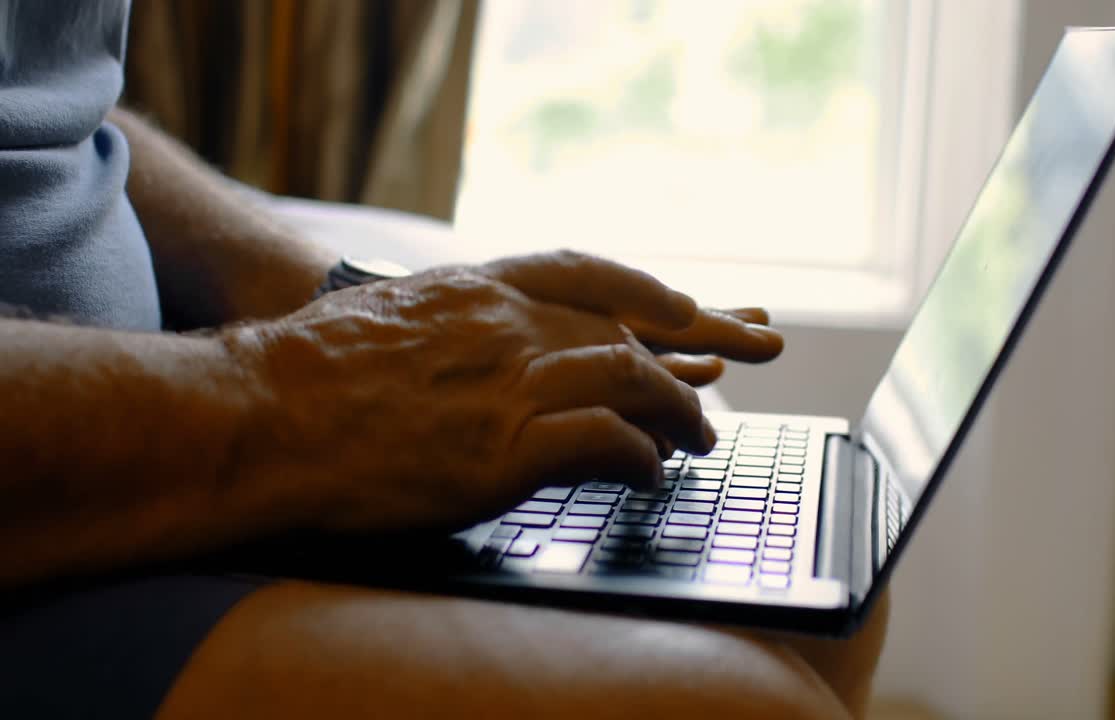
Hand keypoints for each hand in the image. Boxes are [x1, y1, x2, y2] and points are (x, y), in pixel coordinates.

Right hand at [222, 251, 780, 531]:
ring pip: (631, 380)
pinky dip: (641, 457)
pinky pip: (607, 442)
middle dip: (688, 356)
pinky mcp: (504, 447)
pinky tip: (649, 475)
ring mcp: (507, 383)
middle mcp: (503, 326)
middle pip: (624, 330)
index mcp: (473, 290)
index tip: (685, 310)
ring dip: (677, 413)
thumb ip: (443, 323)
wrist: (257, 415)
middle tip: (716, 389)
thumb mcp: (382, 319)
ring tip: (697, 439)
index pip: (583, 270)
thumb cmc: (301, 376)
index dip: (644, 289)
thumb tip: (467, 349)